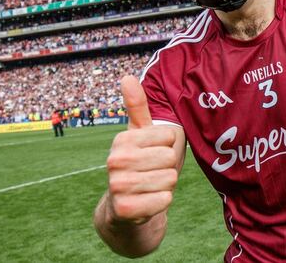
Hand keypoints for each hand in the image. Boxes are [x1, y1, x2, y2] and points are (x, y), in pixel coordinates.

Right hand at [105, 75, 177, 223]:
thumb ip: (137, 106)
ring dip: (166, 185)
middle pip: (170, 158)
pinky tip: (150, 201)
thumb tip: (127, 77)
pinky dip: (163, 201)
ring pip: (169, 179)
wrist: (124, 207)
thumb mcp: (138, 135)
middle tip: (153, 172)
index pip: (169, 136)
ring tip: (150, 186)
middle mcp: (115, 161)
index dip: (168, 146)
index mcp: (122, 140)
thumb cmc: (139, 164)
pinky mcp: (126, 209)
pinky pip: (164, 200)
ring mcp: (118, 186)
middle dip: (169, 167)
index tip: (153, 152)